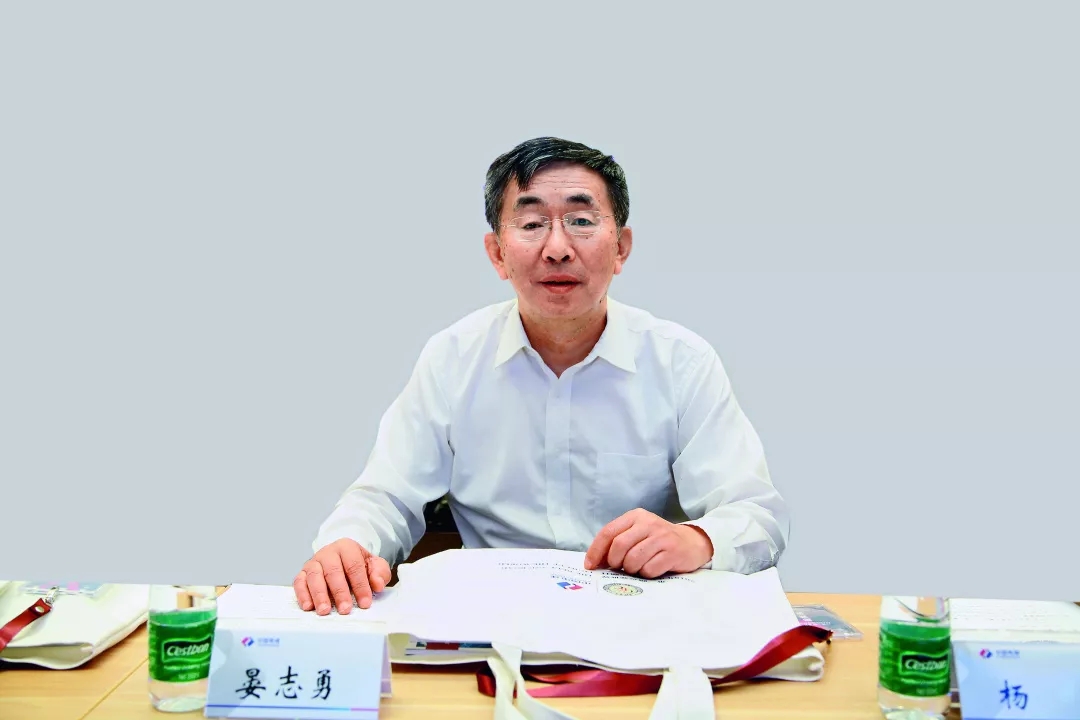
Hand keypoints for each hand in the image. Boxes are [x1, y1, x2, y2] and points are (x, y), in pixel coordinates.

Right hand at [293, 538, 391, 614]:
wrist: (342, 560)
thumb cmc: (359, 565)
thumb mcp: (374, 566)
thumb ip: (380, 573)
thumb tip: (378, 584)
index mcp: (347, 547)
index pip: (354, 565)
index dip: (360, 585)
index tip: (365, 603)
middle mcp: (328, 553)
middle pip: (333, 571)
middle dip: (339, 592)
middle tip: (345, 609)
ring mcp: (313, 562)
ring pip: (314, 576)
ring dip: (319, 595)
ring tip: (325, 611)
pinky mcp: (302, 573)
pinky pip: (299, 582)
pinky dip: (302, 595)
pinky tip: (308, 607)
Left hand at [584, 508, 713, 577]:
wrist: (692, 542)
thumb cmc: (658, 540)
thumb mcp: (638, 533)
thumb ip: (618, 542)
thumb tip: (595, 562)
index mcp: (636, 516)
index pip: (608, 532)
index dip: (596, 551)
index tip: (590, 565)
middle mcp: (648, 524)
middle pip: (619, 546)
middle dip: (614, 562)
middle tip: (619, 568)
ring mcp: (662, 537)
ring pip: (633, 559)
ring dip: (631, 570)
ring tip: (638, 568)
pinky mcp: (673, 552)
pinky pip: (649, 569)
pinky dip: (646, 574)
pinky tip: (652, 569)